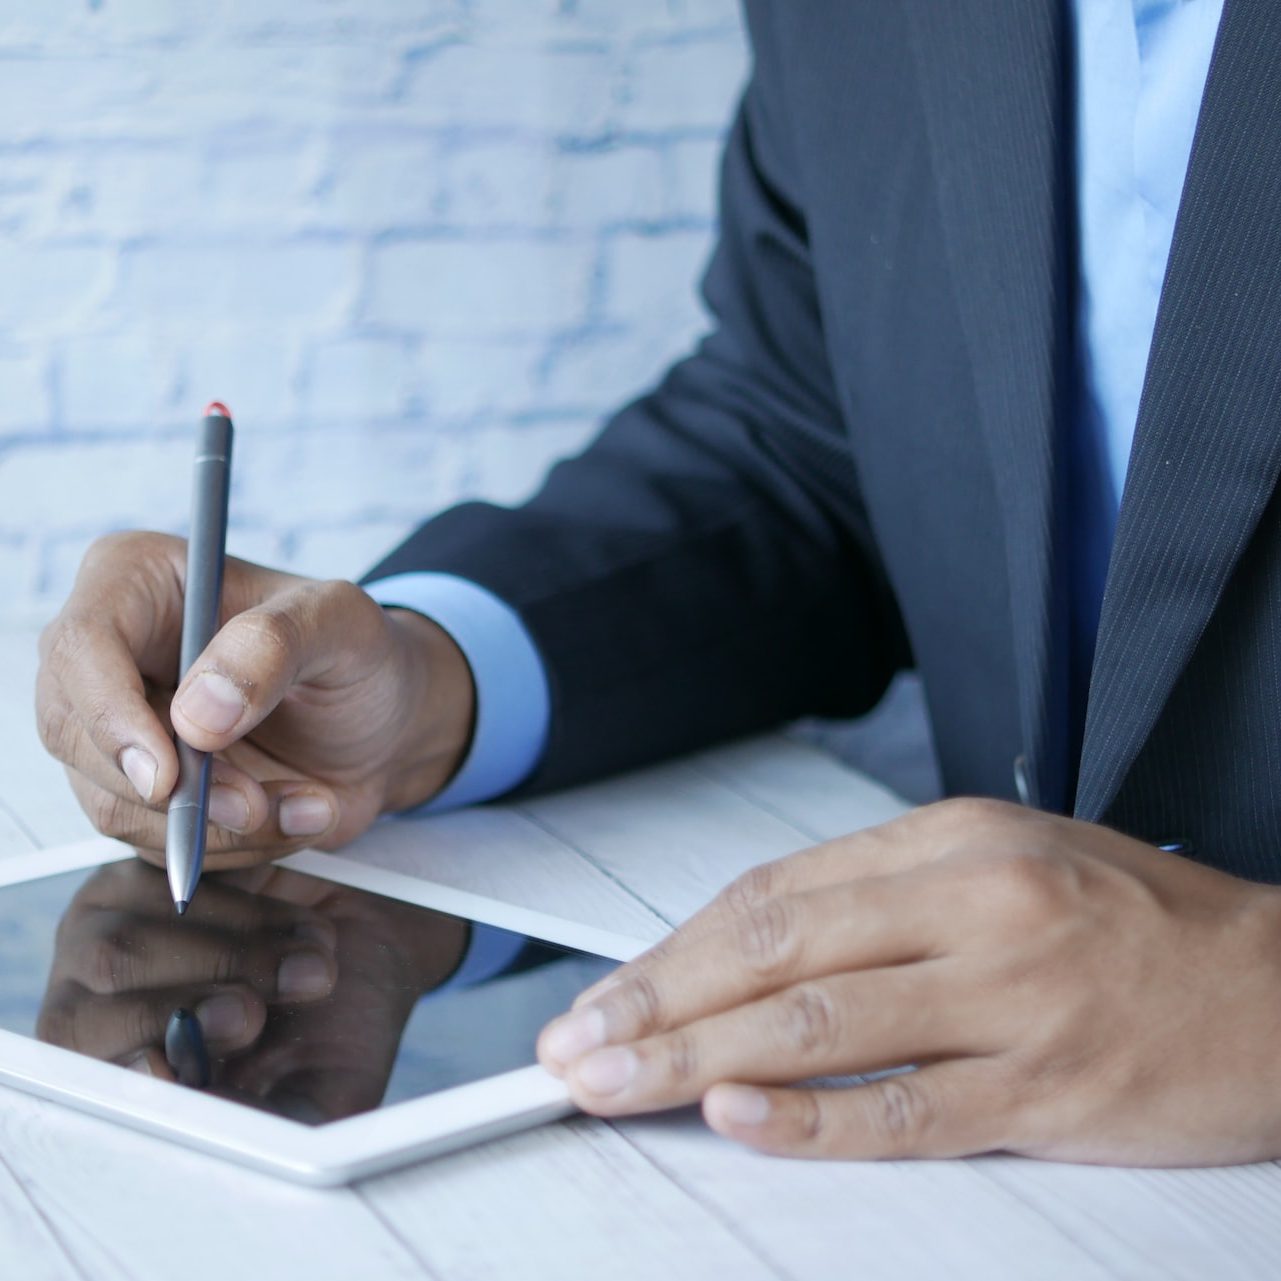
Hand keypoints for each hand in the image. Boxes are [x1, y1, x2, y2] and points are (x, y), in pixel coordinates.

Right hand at [36, 531, 474, 866]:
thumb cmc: (359, 653)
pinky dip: (233, 843)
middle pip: (79, 736)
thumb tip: (198, 713)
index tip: (167, 776)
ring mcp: (119, 726)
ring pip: (115, 802)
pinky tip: (294, 810)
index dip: (111, 718)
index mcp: (140, 580)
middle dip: (174, 790)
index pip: (82, 646)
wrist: (388, 721)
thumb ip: (276, 645)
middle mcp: (111, 653)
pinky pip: (156, 839)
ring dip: (215, 824)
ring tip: (303, 799)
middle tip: (256, 803)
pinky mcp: (143, 788)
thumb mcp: (342, 624)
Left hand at [40, 859, 468, 1120]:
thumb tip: (194, 1120)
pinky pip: (170, 885)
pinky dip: (244, 909)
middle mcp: (93, 1006)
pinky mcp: (147, 869)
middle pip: (84, 1016)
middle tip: (255, 1015)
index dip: (118, 1075)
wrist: (381, 937)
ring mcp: (107, 930)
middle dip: (179, 1013)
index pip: (81, 1084)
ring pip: (126, 947)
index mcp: (121, 1078)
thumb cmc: (341, 1025)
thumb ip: (263, 1121)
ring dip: (233, 958)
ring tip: (312, 966)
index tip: (167, 1070)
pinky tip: (296, 925)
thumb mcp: (320, 1092)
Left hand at [537, 798, 1280, 1165]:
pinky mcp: (1052, 1086)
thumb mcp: (1001, 866)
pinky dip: (813, 1117)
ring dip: (696, 1057)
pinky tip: (738, 1116)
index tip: (605, 993)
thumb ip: (880, 900)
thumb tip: (752, 951)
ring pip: (819, 1024)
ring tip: (614, 1084)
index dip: (674, 949)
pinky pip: (910, 1108)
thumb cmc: (1129, 920)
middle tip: (573, 1047)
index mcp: (949, 840)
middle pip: (774, 951)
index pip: (774, 895)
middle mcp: (973, 901)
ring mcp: (1013, 994)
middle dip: (655, 1002)